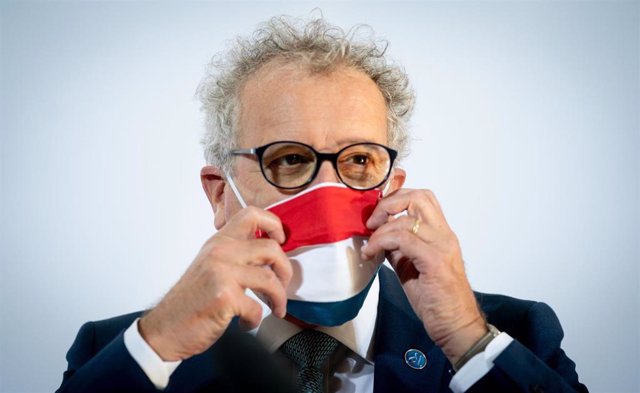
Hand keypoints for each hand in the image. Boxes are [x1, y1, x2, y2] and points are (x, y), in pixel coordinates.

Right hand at [139, 207, 291, 360]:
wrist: (165, 328)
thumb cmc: (191, 300)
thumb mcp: (211, 266)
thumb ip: (236, 254)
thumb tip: (271, 254)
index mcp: (219, 242)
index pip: (251, 214)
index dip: (274, 224)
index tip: (282, 241)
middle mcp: (220, 252)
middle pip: (271, 247)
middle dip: (286, 270)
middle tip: (283, 285)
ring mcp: (222, 273)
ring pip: (270, 279)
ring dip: (279, 298)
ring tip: (275, 308)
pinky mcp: (224, 297)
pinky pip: (257, 308)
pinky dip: (256, 319)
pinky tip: (246, 322)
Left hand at [361, 189, 486, 363]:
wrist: (456, 326)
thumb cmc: (437, 300)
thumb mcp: (411, 267)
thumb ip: (399, 249)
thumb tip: (379, 237)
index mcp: (441, 234)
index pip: (422, 198)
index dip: (396, 198)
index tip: (378, 215)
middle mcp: (444, 236)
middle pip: (418, 197)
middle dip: (388, 204)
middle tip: (372, 222)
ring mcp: (441, 247)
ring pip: (406, 220)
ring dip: (380, 231)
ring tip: (369, 247)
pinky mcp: (435, 262)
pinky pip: (403, 240)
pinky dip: (382, 242)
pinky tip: (372, 254)